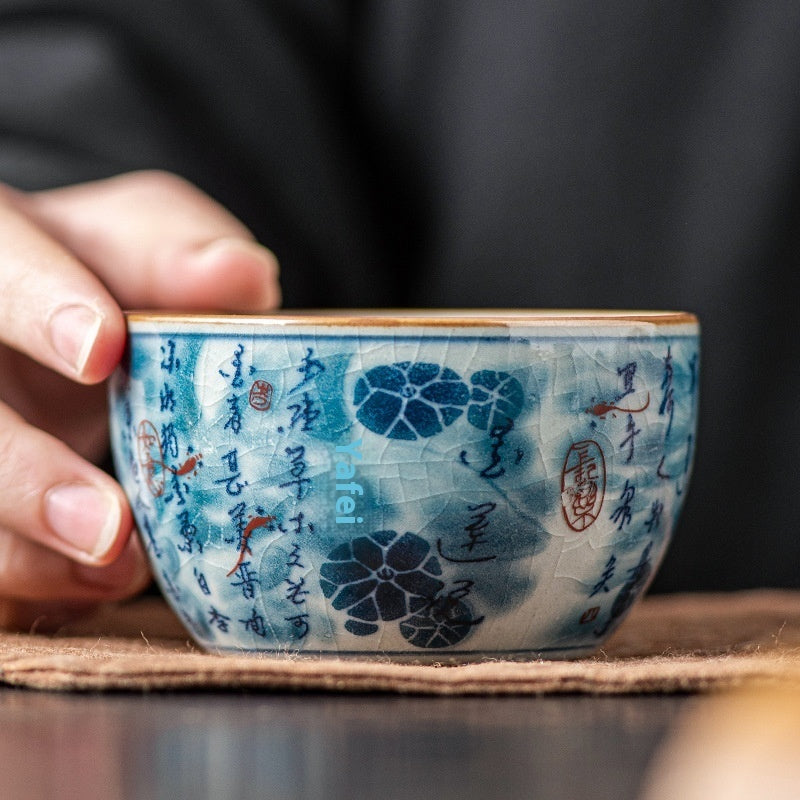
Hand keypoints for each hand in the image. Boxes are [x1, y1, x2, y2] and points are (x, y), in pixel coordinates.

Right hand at [0, 170, 280, 629]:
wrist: (68, 333)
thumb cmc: (110, 277)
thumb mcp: (146, 247)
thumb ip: (182, 254)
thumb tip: (242, 274)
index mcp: (2, 254)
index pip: (1, 259)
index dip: (38, 305)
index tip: (105, 349)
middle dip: (22, 477)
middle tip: (107, 525)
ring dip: (31, 553)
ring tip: (121, 573)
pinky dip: (43, 585)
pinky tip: (97, 587)